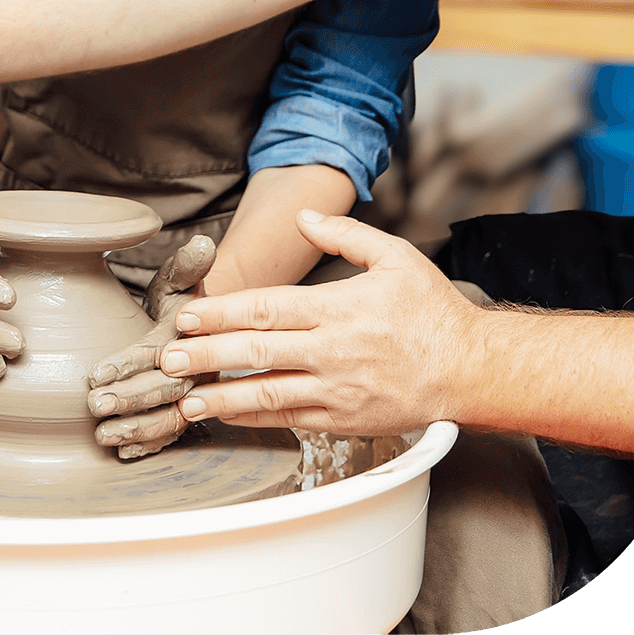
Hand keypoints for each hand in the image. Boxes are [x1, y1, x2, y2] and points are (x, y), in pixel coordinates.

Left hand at [86, 234, 217, 458]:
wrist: (208, 330)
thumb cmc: (184, 304)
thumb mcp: (182, 281)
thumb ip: (188, 265)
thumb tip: (201, 243)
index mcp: (193, 336)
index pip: (158, 351)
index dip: (127, 363)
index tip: (94, 373)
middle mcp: (199, 369)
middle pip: (165, 389)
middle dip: (129, 399)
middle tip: (92, 406)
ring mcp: (197, 395)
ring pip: (170, 418)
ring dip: (136, 429)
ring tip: (101, 436)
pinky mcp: (190, 415)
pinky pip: (174, 434)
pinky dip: (150, 446)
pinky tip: (123, 454)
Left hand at [153, 210, 479, 437]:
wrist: (467, 368)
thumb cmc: (431, 310)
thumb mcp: (396, 256)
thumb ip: (346, 234)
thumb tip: (304, 216)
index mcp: (339, 307)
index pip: (267, 307)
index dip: (221, 312)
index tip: (187, 316)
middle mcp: (331, 350)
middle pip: (255, 351)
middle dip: (204, 354)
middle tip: (165, 358)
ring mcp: (334, 389)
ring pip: (265, 392)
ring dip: (219, 394)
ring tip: (182, 397)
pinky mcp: (341, 419)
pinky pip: (287, 418)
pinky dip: (251, 417)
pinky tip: (225, 413)